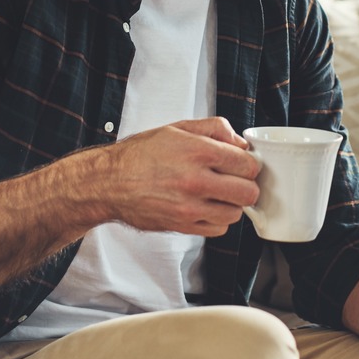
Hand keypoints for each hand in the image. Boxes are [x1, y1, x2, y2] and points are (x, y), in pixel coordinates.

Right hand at [101, 118, 259, 236]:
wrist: (109, 182)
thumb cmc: (140, 155)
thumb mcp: (177, 128)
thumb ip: (214, 128)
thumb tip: (239, 142)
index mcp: (198, 152)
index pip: (248, 164)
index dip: (249, 164)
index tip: (243, 164)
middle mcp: (196, 181)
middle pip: (248, 192)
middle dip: (246, 185)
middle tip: (236, 181)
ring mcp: (189, 207)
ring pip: (236, 213)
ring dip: (232, 204)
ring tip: (219, 194)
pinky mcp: (182, 226)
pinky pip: (218, 230)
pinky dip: (217, 220)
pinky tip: (206, 207)